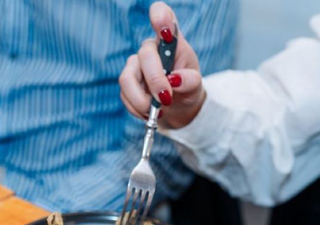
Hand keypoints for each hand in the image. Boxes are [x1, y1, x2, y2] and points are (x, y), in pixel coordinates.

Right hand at [119, 1, 205, 128]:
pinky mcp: (127, 83)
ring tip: (157, 111)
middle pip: (144, 55)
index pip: (162, 17)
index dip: (160, 17)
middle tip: (166, 100)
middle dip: (155, 81)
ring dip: (141, 100)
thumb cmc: (187, 89)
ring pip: (127, 78)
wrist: (177, 108)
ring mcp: (135, 65)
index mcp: (170, 41)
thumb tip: (174, 80)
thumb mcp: (195, 85)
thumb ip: (190, 81)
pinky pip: (124, 95)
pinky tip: (149, 112)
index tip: (165, 31)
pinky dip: (137, 108)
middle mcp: (150, 49)